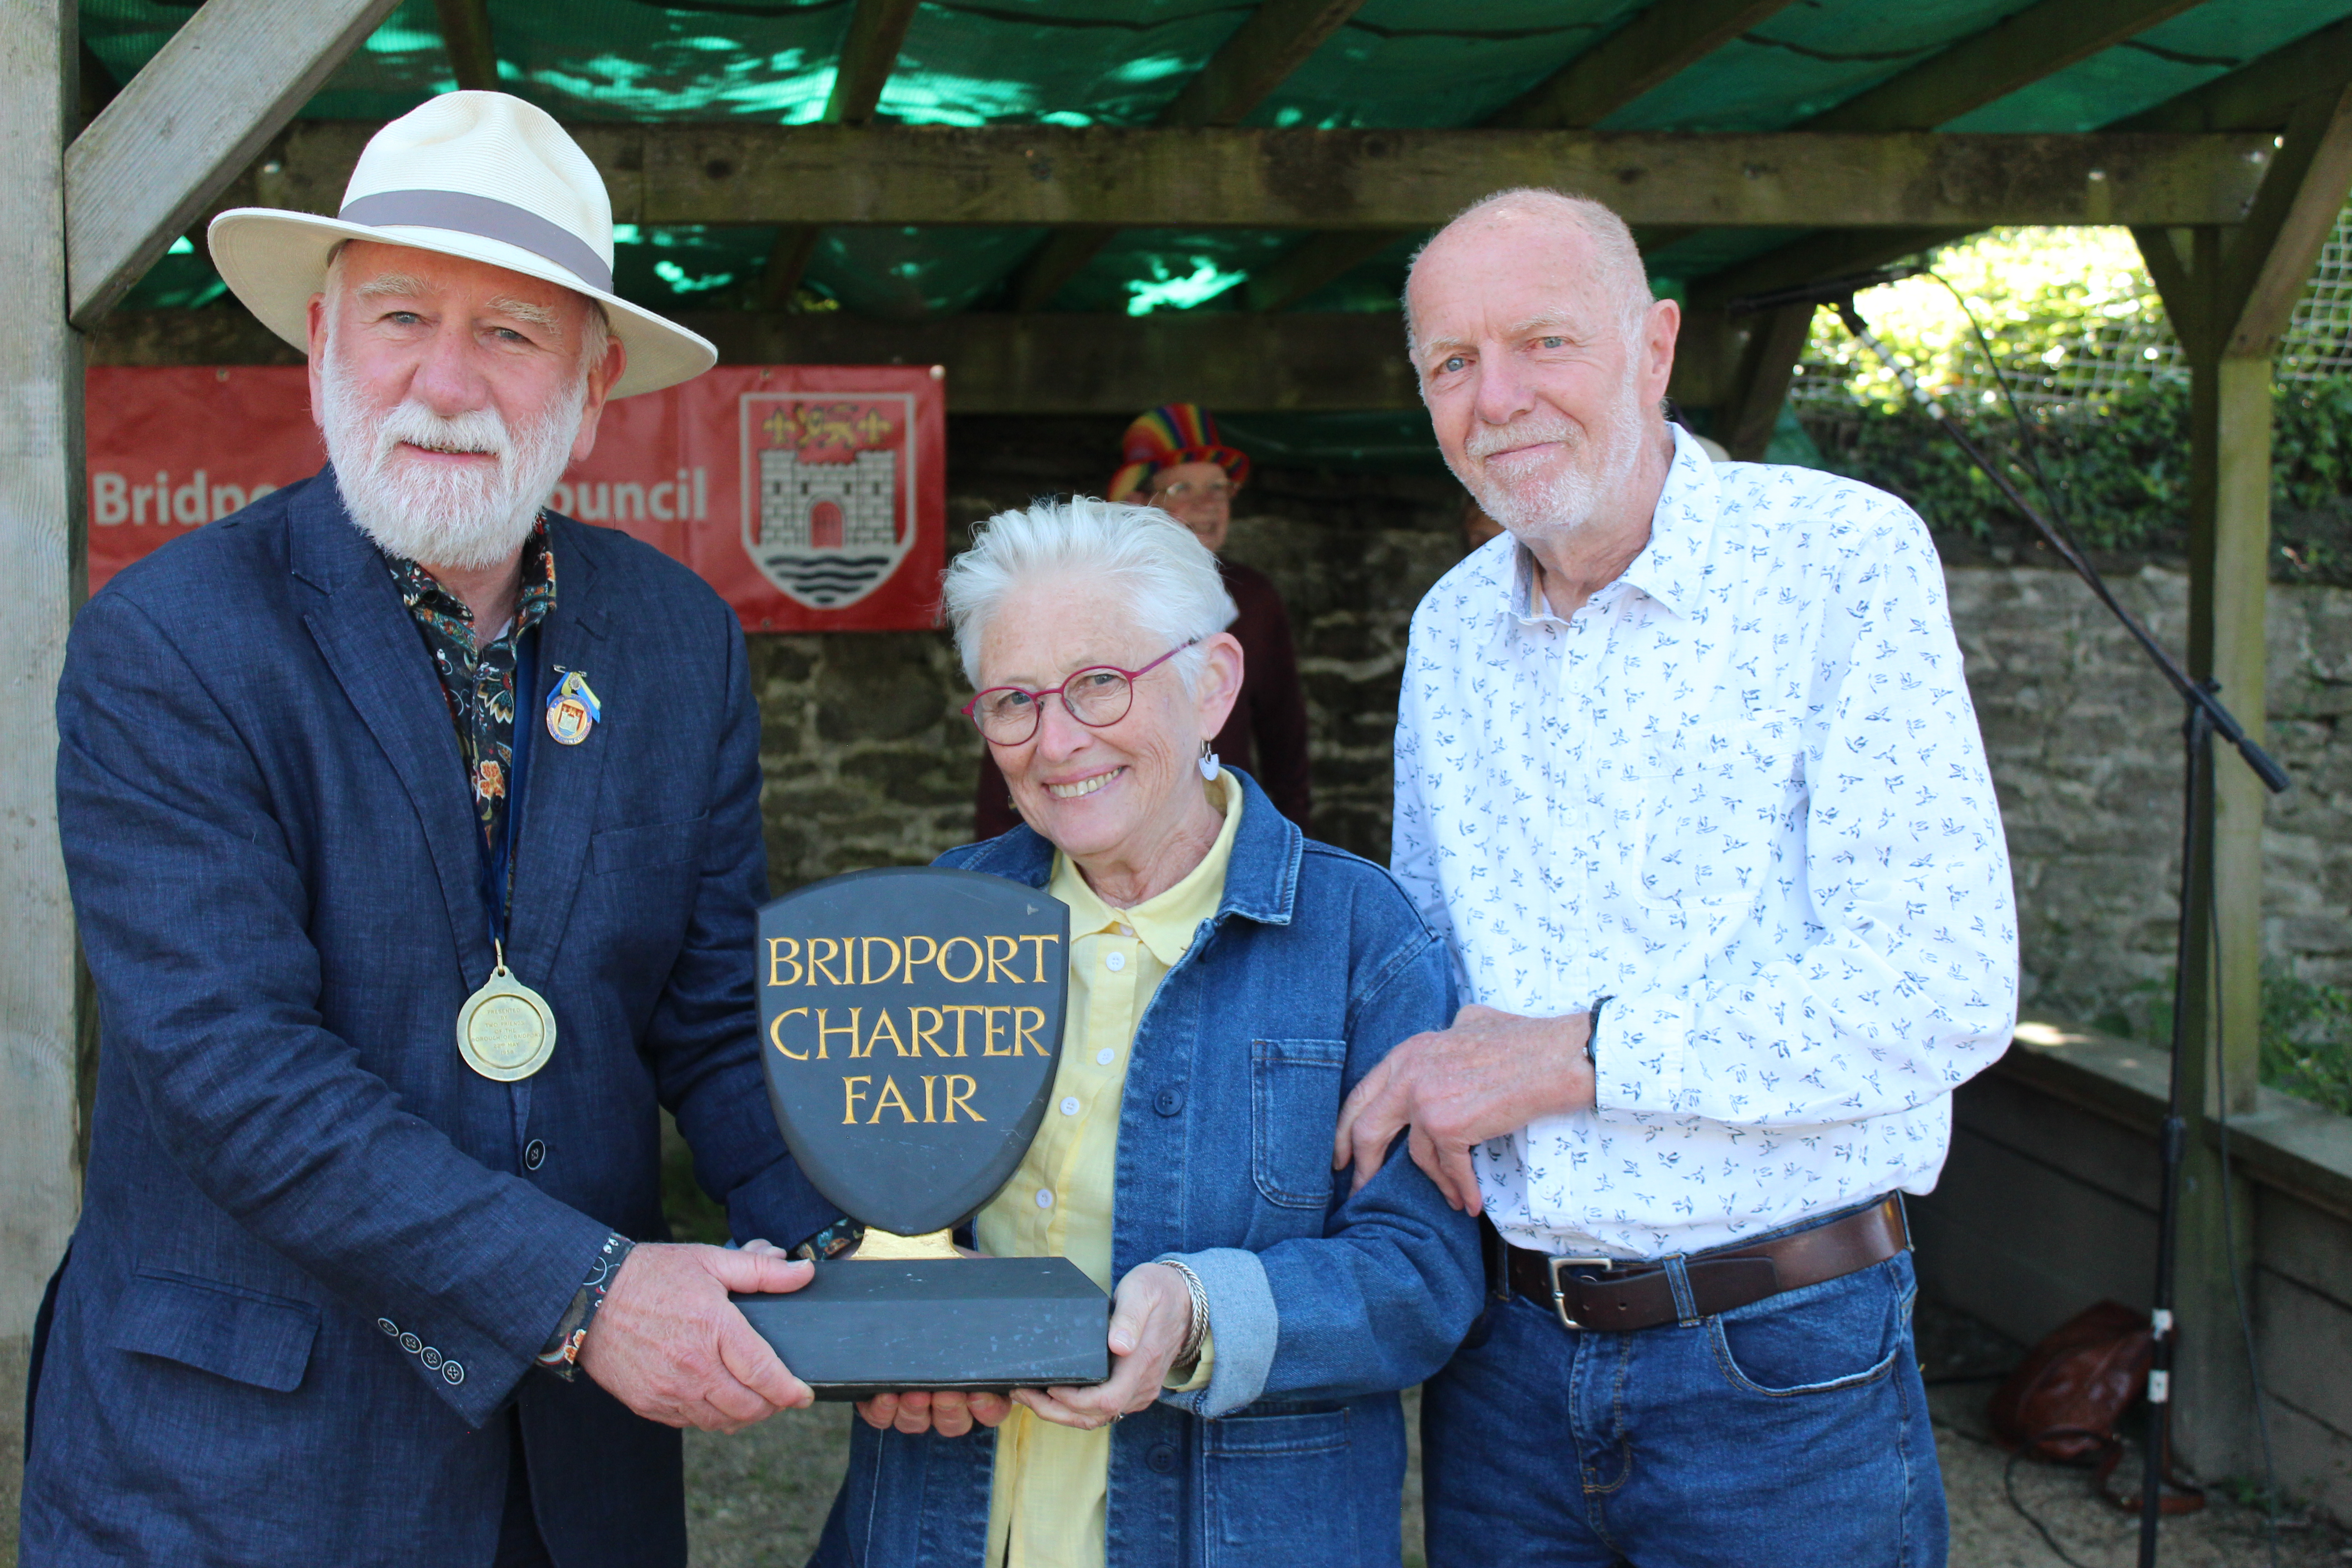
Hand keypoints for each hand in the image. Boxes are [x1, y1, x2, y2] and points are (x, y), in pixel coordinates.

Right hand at [577, 1241, 814, 1432]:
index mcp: (715, 1330)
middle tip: (780, 1395)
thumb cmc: (651, 1275)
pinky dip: (710, 1417)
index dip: (792, 1391)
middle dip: (772, 1406)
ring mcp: (669, 1391)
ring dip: (743, 1416)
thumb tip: (803, 1273)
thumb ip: (761, 1270)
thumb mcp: (710, 1261)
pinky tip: (715, 1399)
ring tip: (753, 1400)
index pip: (766, 1375)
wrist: (589, 1298)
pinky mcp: (648, 1404)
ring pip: (721, 1422)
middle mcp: (693, 1368)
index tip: (804, 1395)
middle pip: (748, 1407)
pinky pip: (690, 1423)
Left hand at [845, 1240, 1011, 1435]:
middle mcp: (943, 1392)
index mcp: (972, 1372)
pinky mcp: (876, 1392)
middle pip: (954, 1422)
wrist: (899, 1254)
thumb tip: (1022, 1306)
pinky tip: (884, 1391)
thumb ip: (996, 1300)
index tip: (978, 1394)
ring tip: (913, 1391)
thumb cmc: (942, 1272)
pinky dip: (882, 1410)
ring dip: (916, 1412)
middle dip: (950, 1410)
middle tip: (945, 1391)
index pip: (990, 1408)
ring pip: (917, 1423)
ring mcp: (909, 1396)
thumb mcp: (974, 1284)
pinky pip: (880, 1417)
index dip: (988, 1409)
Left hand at [1016, 1262, 1192, 1430]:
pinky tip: (1055, 1392)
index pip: (1106, 1400)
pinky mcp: (1135, 1389)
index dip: (1073, 1401)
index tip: (1049, 1386)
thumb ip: (1130, 1317)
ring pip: (1098, 1418)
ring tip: (1031, 1395)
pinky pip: (1104, 1410)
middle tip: (1022, 1392)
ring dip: (1062, 1413)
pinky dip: (1076, 1408)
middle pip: (1096, 1417)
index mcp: (1142, 1363)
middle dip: (1055, 1411)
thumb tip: (1118, 1345)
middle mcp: (1142, 1385)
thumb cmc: (1160, 1291)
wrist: (1188, 1301)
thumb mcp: (1143, 1292)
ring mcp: (1141, 1391)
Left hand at [1330, 1004, 1594, 1212]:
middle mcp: (1408, 1075)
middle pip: (1367, 1130)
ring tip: (1451, 1198)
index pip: (1360, 1096)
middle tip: (1360, 1191)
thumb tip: (1446, 1038)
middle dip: (1362, 1167)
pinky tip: (1470, 1202)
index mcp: (1407, 1053)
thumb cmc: (1523, 1040)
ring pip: (1417, 1157)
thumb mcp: (1469, 1023)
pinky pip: (1450, 1168)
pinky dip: (1461, 1189)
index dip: (1344, 1129)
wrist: (1555, 1056)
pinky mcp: (1450, 1126)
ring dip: (1436, 1183)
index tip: (1341, 1155)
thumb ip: (1445, 1039)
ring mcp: (1426, 1101)